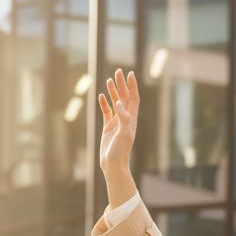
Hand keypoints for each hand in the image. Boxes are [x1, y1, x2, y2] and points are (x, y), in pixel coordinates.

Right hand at [98, 68, 139, 182]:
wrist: (113, 165)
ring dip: (113, 91)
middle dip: (121, 84)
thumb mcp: (124, 134)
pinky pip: (106, 112)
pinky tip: (101, 96)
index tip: (130, 73)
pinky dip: (104, 103)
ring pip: (115, 103)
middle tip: (118, 71)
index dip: (132, 86)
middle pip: (124, 98)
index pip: (133, 98)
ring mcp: (116, 123)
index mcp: (131, 119)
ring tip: (109, 80)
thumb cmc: (120, 151)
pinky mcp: (108, 128)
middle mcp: (125, 119)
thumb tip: (119, 103)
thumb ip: (123, 118)